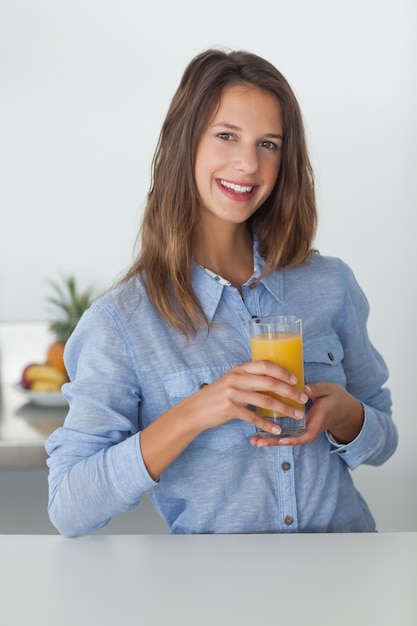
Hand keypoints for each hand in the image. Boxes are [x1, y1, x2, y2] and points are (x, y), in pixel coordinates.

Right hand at [190, 360, 308, 436]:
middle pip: (270, 383)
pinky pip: (254, 417)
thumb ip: (248, 379)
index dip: (283, 372)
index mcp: (240, 369)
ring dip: (284, 409)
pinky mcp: (230, 408)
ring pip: (265, 401)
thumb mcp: (231, 381)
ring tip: (296, 415)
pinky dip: (267, 424)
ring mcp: (233, 393)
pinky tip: (277, 429)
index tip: (296, 380)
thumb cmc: (215, 396)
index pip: (266, 365)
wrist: (194, 410)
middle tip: (303, 399)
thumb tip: (271, 382)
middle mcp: (237, 378)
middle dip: (290, 392)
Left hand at [250, 381, 363, 446]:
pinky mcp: (300, 426)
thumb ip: (316, 390)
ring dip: (270, 440)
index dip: (292, 439)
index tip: (280, 440)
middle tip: (257, 442)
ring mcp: (304, 429)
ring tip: (254, 441)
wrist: (344, 409)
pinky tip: (260, 435)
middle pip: (291, 439)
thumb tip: (303, 389)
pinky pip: (286, 433)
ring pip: (286, 438)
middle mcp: (310, 429)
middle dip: (274, 442)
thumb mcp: (329, 390)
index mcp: (317, 421)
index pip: (306, 434)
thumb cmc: (336, 398)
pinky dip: (273, 435)